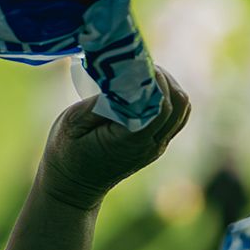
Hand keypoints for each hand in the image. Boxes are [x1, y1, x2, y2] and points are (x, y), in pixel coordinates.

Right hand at [36, 68, 191, 210]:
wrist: (73, 185)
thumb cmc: (67, 152)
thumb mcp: (72, 122)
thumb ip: (100, 102)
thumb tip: (123, 79)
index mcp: (131, 140)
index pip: (161, 106)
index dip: (155, 81)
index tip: (138, 64)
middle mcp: (151, 145)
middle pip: (179, 105)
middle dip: (165, 79)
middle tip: (141, 66)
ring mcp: (156, 147)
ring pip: (182, 111)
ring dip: (169, 88)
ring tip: (145, 76)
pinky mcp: (156, 145)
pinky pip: (175, 118)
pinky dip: (168, 99)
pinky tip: (148, 90)